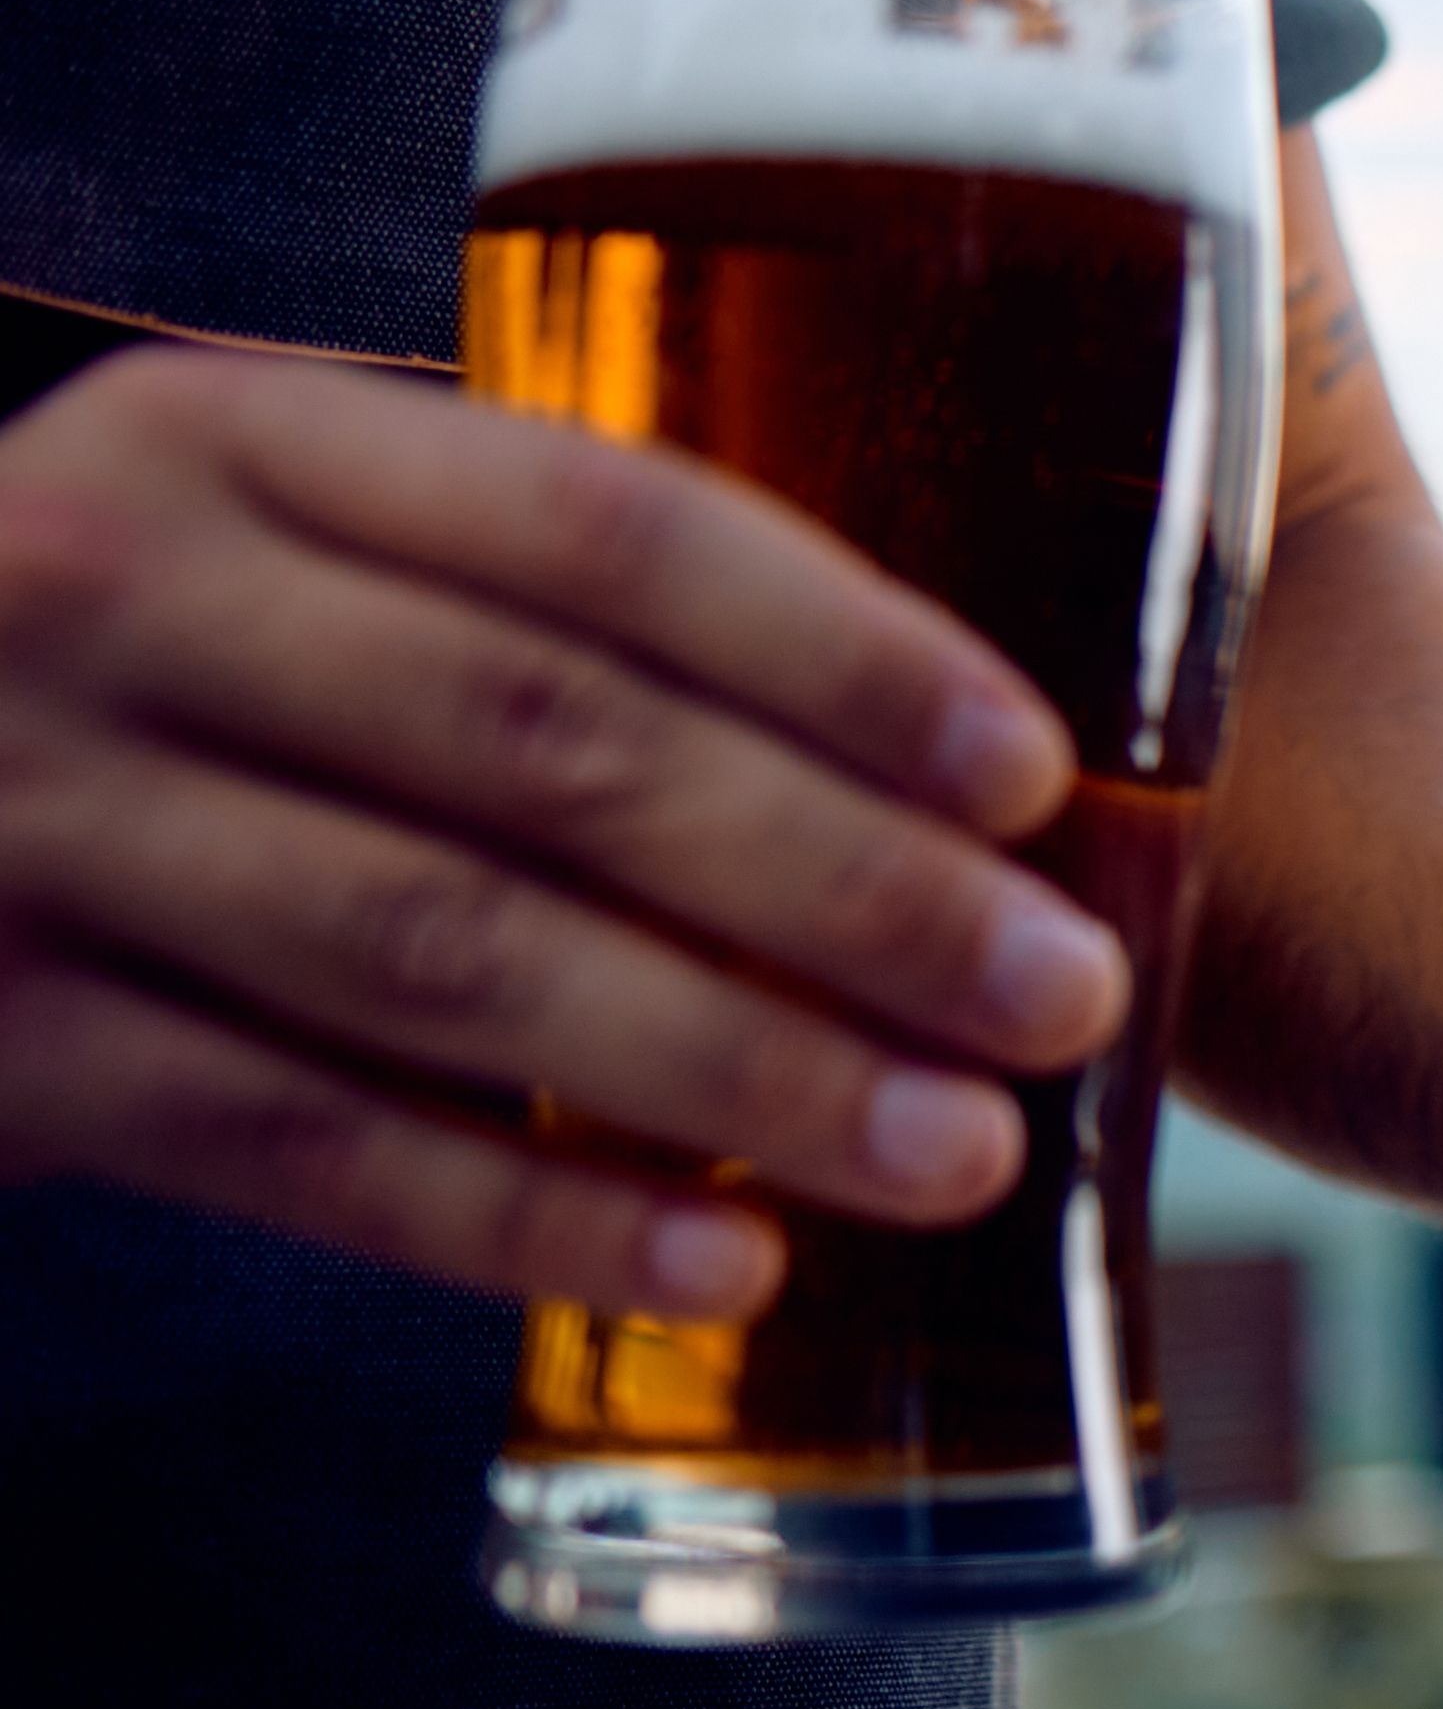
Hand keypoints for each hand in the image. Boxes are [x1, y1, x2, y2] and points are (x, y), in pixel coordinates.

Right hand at [0, 348, 1130, 1318]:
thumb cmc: (125, 667)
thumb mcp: (265, 546)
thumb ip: (514, 599)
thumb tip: (940, 770)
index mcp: (229, 439)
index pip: (593, 524)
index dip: (836, 650)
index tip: (1035, 771)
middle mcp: (118, 598)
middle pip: (550, 749)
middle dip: (842, 885)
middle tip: (1070, 995)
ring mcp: (34, 822)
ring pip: (448, 958)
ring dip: (733, 1067)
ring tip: (959, 1150)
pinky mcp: (3, 1044)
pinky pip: (309, 1147)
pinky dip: (532, 1219)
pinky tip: (728, 1269)